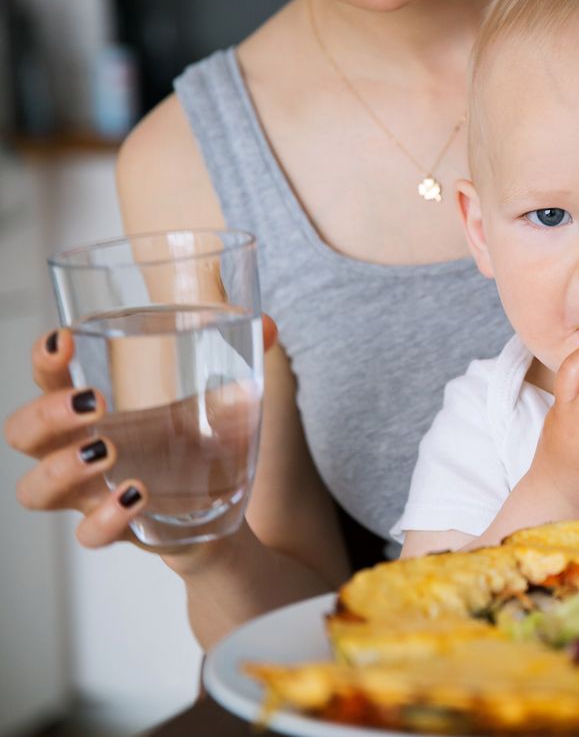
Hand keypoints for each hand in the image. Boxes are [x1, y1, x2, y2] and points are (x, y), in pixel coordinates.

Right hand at [5, 316, 278, 551]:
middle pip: (23, 435)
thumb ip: (244, 357)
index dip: (44, 361)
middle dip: (45, 414)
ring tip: (110, 450)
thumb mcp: (218, 397)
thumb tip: (270, 325)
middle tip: (94, 400)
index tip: (65, 339)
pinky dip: (106, 517)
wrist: (225, 511)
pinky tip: (137, 495)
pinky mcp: (119, 531)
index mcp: (95, 412)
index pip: (47, 380)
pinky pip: (88, 536)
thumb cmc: (201, 445)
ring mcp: (93, 495)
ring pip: (35, 491)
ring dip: (63, 467)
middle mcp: (81, 452)